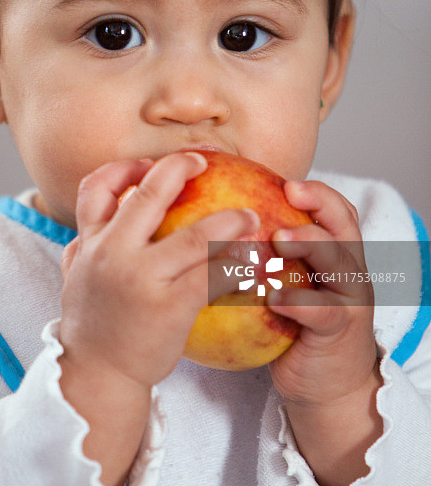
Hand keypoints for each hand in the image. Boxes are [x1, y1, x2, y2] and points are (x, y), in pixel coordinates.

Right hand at [59, 151, 258, 389]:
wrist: (98, 377)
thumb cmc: (94, 324)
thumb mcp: (75, 276)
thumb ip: (84, 244)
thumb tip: (101, 212)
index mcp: (89, 243)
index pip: (96, 187)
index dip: (124, 167)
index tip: (149, 164)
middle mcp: (112, 254)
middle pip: (148, 195)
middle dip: (178, 167)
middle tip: (203, 160)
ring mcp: (141, 280)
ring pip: (193, 237)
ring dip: (228, 220)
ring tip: (249, 215)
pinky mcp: (169, 308)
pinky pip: (210, 277)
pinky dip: (234, 266)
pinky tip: (251, 264)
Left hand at [267, 180, 378, 406]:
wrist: (325, 382)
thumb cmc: (295, 324)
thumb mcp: (287, 282)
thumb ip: (268, 252)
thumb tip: (214, 220)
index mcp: (337, 253)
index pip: (337, 211)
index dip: (317, 193)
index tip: (286, 182)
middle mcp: (349, 270)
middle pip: (343, 227)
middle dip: (318, 206)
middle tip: (285, 196)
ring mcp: (350, 299)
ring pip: (339, 262)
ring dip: (309, 244)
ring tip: (278, 239)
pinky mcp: (340, 330)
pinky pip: (322, 311)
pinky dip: (297, 301)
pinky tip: (271, 297)